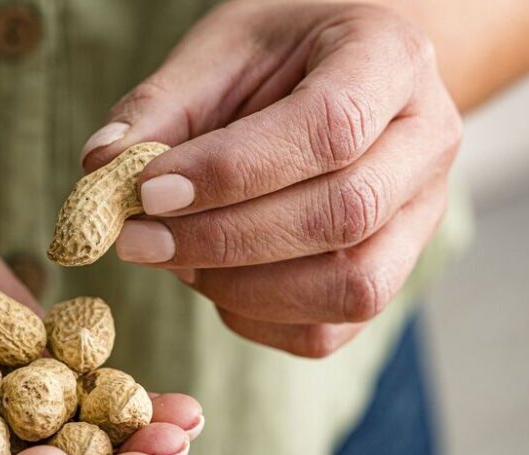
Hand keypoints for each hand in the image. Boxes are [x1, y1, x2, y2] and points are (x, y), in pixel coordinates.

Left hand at [81, 1, 461, 356]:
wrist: (337, 72)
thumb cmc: (278, 54)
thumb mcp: (218, 50)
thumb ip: (161, 106)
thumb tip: (101, 168)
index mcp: (392, 59)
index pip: (329, 128)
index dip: (232, 172)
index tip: (148, 191)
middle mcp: (427, 141)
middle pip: (344, 215)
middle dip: (224, 239)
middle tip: (136, 239)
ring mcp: (422, 216)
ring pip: (351, 286)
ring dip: (241, 288)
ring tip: (173, 258)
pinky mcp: (393, 272)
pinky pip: (331, 329)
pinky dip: (256, 320)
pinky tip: (210, 282)